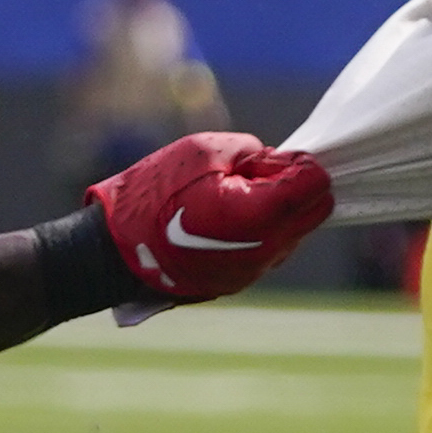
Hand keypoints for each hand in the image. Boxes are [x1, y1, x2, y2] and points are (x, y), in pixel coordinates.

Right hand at [91, 133, 336, 301]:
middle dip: (298, 187)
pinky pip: (270, 249)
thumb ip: (252, 152)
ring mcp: (254, 270)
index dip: (301, 163)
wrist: (114, 253)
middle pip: (316, 211)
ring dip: (278, 210)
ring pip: (294, 232)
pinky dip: (261, 230)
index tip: (273, 158)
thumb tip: (279, 164)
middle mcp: (265, 249)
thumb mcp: (204, 151)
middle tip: (257, 173)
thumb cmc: (153, 196)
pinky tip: (224, 219)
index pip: (316, 184)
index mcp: (259, 214)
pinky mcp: (240, 281)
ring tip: (231, 196)